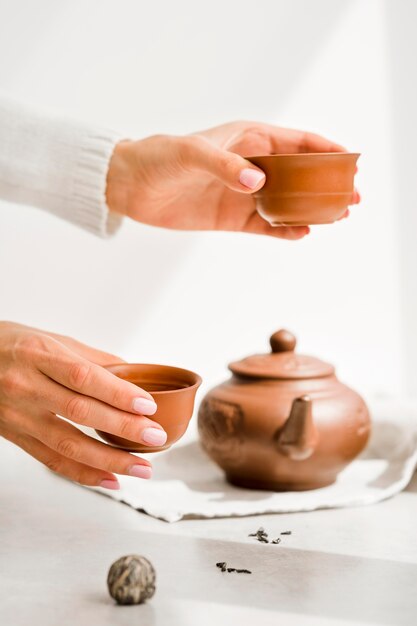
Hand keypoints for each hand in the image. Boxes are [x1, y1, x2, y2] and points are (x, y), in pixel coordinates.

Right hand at [0, 322, 167, 488]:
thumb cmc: (13, 344)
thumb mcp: (52, 340)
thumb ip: (92, 359)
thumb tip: (134, 374)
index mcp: (37, 355)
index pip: (83, 377)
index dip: (118, 393)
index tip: (148, 405)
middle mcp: (25, 386)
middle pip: (80, 412)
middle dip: (123, 428)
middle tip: (156, 437)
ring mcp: (17, 415)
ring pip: (67, 444)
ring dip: (109, 460)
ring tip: (142, 467)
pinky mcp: (14, 437)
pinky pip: (51, 461)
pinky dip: (83, 474)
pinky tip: (110, 479)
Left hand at [106, 121, 359, 239]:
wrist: (131, 186)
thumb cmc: (159, 157)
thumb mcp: (191, 154)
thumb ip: (225, 166)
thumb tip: (258, 183)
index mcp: (248, 138)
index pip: (296, 142)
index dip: (325, 150)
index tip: (349, 160)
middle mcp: (251, 165)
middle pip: (299, 174)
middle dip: (325, 184)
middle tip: (350, 196)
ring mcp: (243, 193)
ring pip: (286, 201)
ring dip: (309, 209)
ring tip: (335, 218)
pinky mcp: (231, 217)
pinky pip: (264, 225)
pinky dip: (283, 230)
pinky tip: (301, 234)